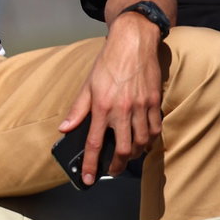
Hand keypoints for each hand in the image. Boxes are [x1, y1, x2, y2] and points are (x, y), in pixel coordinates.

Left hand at [56, 13, 163, 184]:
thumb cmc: (109, 61)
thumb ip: (78, 109)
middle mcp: (122, 109)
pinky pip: (155, 129)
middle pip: (122, 150)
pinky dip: (150, 140)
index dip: (90, 165)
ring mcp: (141, 106)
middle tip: (111, 170)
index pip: (94, 143)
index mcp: (102, 106)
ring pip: (141, 143)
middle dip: (116, 166)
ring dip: (133, 155)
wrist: (134, 41)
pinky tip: (144, 141)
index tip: (88, 179)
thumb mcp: (88, 83)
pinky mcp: (155, 101)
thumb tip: (65, 128)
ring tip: (127, 156)